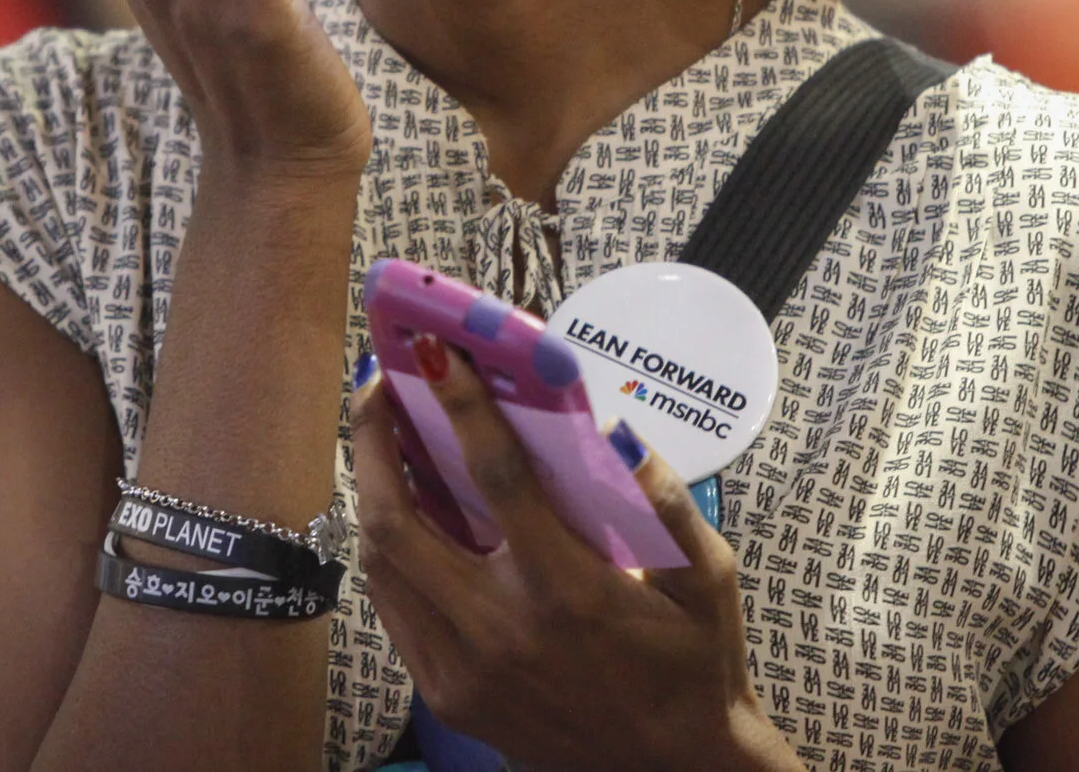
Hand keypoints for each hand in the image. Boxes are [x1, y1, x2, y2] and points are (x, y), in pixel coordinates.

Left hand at [352, 351, 803, 771]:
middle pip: (398, 519)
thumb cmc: (696, 664)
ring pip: (382, 564)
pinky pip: (395, 608)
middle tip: (380, 384)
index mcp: (568, 591)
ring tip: (382, 436)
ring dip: (371, 489)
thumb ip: (663, 499)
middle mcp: (501, 629)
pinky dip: (387, 551)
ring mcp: (464, 669)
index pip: (495, 475)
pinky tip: (400, 511)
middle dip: (375, 440)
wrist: (671, 771)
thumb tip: (610, 427)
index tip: (433, 350)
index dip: (460, 404)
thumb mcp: (707, 578)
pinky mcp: (448, 696)